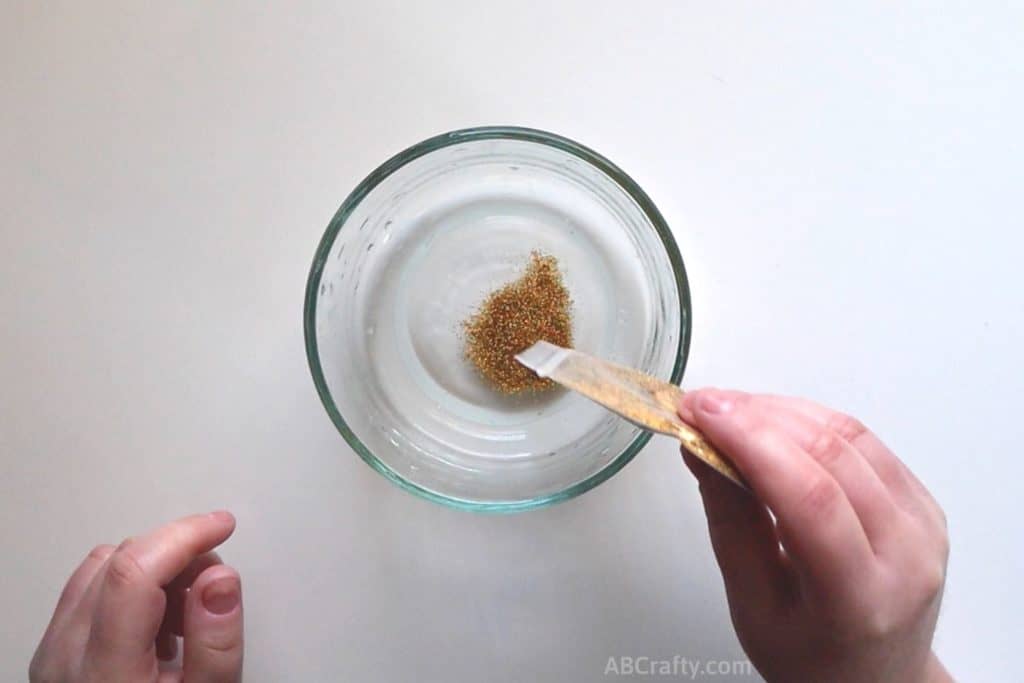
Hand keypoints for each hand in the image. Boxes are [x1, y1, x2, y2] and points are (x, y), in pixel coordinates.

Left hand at [30, 512, 243, 682]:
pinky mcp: (51, 657)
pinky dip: (129, 585)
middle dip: (176, 549)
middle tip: (216, 574)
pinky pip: (86, 592)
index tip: (221, 526)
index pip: (135, 569)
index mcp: (104, 671)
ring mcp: (50, 656)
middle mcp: (63, 657)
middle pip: (117, 560)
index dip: (184, 534)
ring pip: (98, 569)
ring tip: (191, 605)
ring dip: (152, 566)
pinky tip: (161, 620)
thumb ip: (216, 643)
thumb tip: (220, 578)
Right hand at [678, 390, 950, 682]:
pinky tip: (769, 422)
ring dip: (780, 410)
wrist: (874, 679)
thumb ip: (729, 523)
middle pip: (832, 457)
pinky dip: (809, 421)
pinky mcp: (924, 501)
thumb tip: (700, 447)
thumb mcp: (751, 605)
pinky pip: (864, 440)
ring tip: (727, 410)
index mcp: (861, 598)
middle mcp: (908, 555)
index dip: (751, 442)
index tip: (700, 412)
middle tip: (702, 405)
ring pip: (849, 435)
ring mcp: (925, 523)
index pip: (811, 499)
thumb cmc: (809, 656)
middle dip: (757, 417)